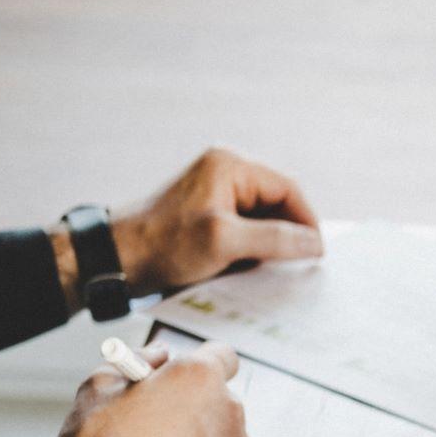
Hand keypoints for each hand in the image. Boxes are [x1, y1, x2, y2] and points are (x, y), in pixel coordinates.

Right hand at [53, 341, 253, 436]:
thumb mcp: (99, 387)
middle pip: (221, 400)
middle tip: (159, 427)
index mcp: (198, 377)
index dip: (200, 364)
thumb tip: (159, 356)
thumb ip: (137, 360)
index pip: (221, 355)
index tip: (184, 378)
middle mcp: (230, 411)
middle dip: (196, 408)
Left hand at [108, 148, 321, 294]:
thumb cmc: (163, 244)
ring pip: (265, 220)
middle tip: (299, 266)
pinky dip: (255, 251)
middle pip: (279, 204)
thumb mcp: (224, 241)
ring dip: (272, 246)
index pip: (288, 189)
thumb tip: (314, 244)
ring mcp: (218, 194)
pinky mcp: (211, 216)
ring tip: (272, 271)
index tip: (318, 254)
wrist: (117, 260)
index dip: (307, 222)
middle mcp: (226, 173)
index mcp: (230, 165)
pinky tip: (252, 271)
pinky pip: (247, 231)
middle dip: (290, 235)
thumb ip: (274, 239)